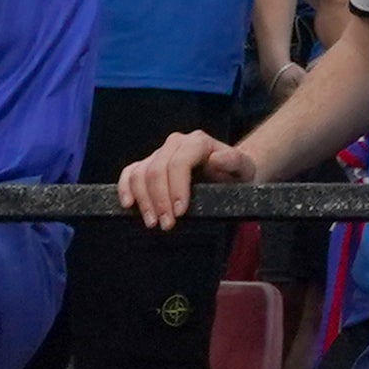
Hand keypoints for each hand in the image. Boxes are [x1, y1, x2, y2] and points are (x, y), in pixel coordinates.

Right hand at [119, 127, 243, 230]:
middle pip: (157, 170)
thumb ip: (233, 161)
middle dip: (159, 200)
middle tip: (166, 225)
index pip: (179, 162)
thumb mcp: (243, 168)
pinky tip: (129, 205)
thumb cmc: (235, 173)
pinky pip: (130, 173)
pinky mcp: (148, 164)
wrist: (228, 173)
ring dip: (143, 200)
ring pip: (141, 173)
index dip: (176, 188)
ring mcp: (159, 153)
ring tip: (152, 223)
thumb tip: (216, 159)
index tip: (180, 212)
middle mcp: (176, 143)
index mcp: (198, 142)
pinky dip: (125, 188)